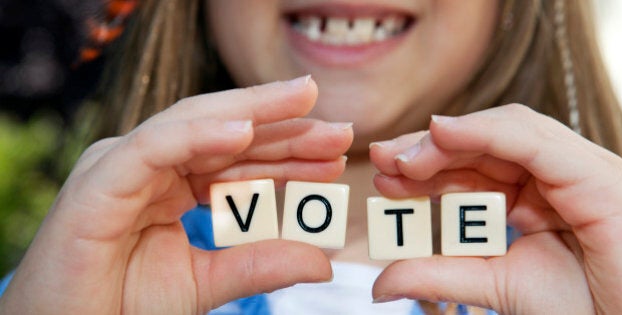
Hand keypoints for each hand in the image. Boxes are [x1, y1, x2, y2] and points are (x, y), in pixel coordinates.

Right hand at [0, 76, 352, 313]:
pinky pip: (154, 147)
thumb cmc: (123, 306)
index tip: (337, 156)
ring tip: (306, 105)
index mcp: (170, 183)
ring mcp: (123, 165)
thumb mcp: (205, 282)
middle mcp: (149, 166)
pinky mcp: (99, 179)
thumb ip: (258, 263)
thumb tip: (322, 261)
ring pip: (194, 125)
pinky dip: (198, 135)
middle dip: (283, 128)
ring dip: (253, 114)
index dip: (288, 155)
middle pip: (224, 134)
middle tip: (339, 129)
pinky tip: (245, 130)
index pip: (237, 159)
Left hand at [369, 104, 621, 313]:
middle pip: (481, 145)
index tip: (382, 178)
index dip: (424, 169)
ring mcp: (577, 171)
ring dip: (447, 140)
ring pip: (504, 133)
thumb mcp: (495, 285)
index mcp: (534, 198)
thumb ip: (439, 274)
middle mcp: (554, 177)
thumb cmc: (584, 309)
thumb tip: (380, 283)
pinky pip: (534, 141)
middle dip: (427, 148)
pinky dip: (485, 131)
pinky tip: (442, 132)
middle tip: (381, 158)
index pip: (472, 168)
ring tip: (402, 156)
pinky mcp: (596, 175)